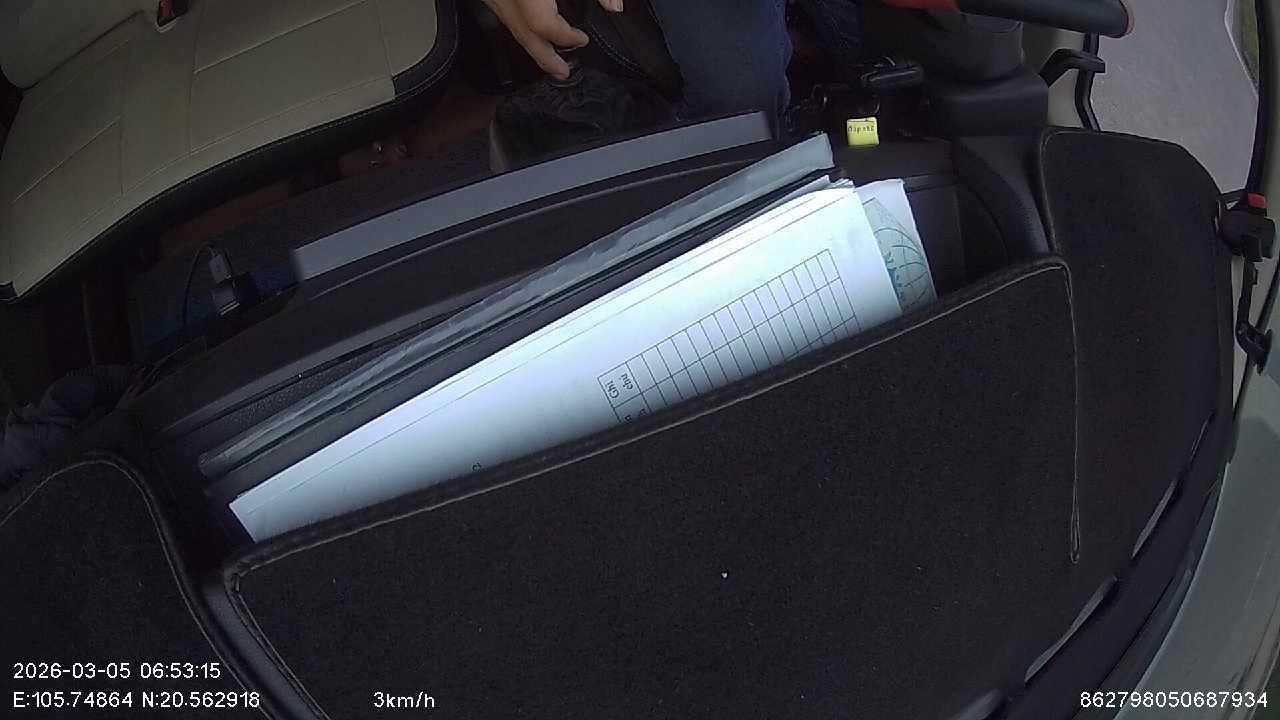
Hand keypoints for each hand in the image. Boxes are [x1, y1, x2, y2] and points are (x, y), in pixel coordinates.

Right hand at [482, 0, 623, 79]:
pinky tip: (530, 29)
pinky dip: (518, 24)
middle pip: (523, 36)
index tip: (581, 39)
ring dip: (530, 43)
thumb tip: (614, 7)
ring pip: (510, 26)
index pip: (543, 25)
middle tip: (561, 73)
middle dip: (544, 58)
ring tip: (549, 57)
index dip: (565, 37)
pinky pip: (503, 12)